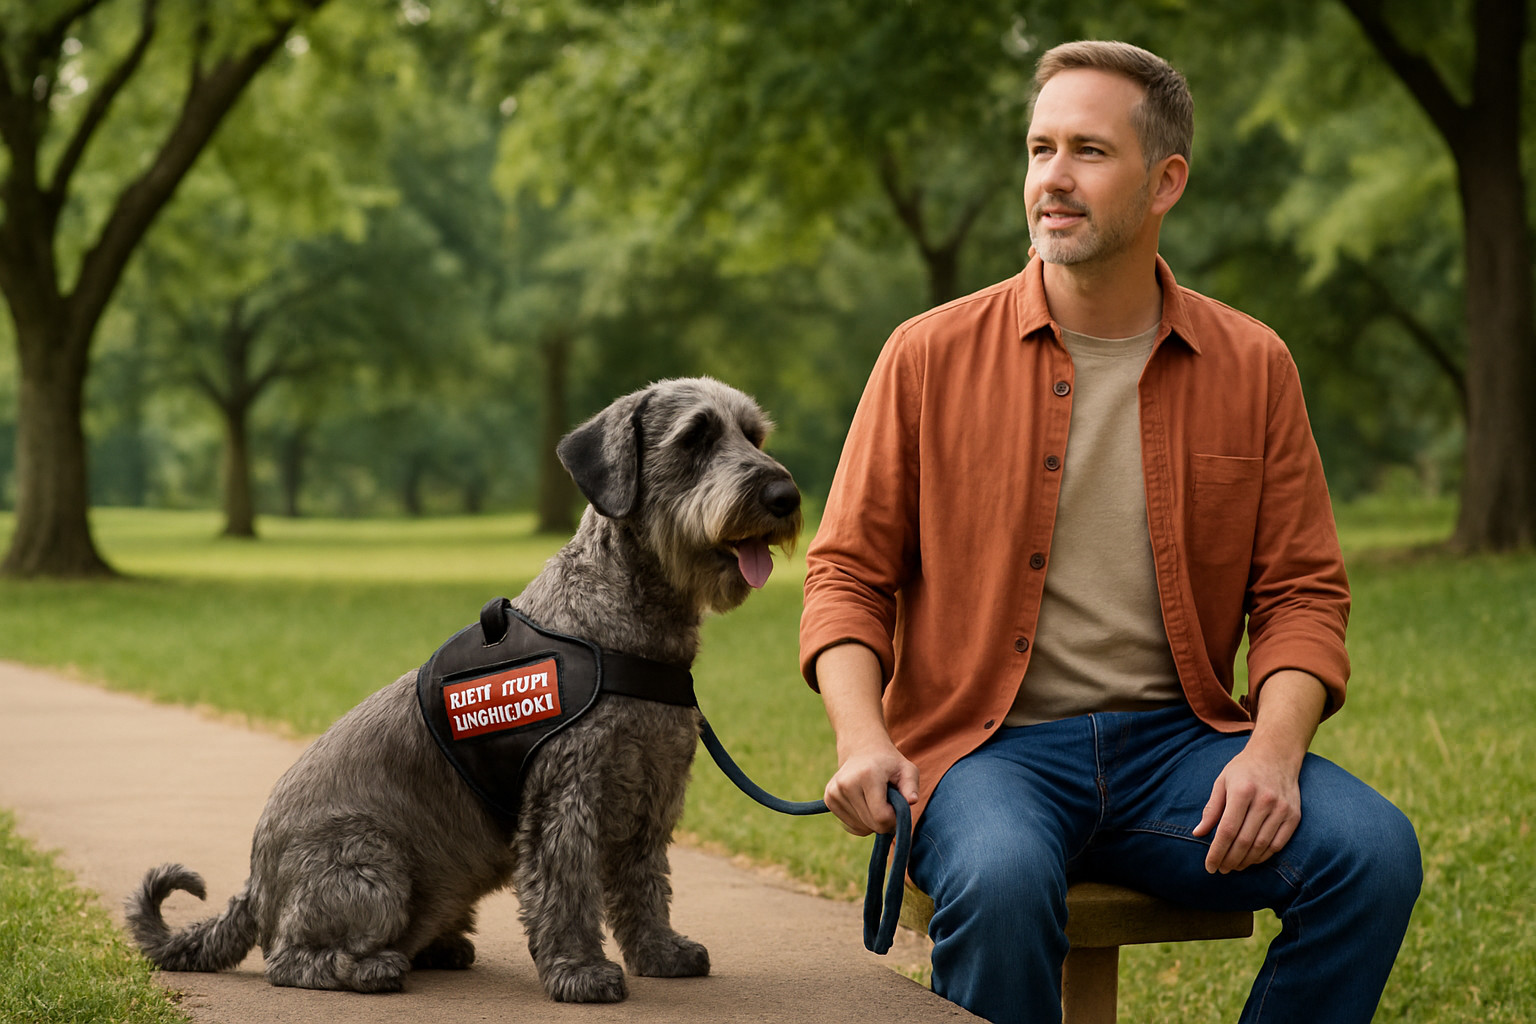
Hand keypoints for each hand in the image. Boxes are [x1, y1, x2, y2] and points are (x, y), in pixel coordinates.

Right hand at [823, 745, 918, 837]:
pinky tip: (865, 805)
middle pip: (871, 824)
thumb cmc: (889, 763)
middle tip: (889, 806)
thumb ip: (912, 786)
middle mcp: (846, 784)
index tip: (898, 809)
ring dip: (873, 822)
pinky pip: (850, 826)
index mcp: (866, 776)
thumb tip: (912, 801)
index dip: (894, 819)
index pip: (881, 816)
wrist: (862, 750)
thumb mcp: (907, 770)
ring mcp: (834, 792)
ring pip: (861, 828)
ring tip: (876, 801)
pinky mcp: (829, 799)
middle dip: (884, 822)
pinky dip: (862, 823)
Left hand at [1192, 744, 1301, 873]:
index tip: (1209, 866)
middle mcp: (1264, 801)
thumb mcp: (1222, 782)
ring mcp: (1282, 809)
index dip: (1217, 852)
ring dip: (1246, 861)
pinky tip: (1252, 859)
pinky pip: (1278, 844)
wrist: (1277, 754)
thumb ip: (1211, 809)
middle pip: (1244, 841)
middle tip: (1221, 869)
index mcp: (1242, 791)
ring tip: (1233, 866)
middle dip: (1230, 860)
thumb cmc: (1243, 769)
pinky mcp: (1294, 816)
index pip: (1227, 830)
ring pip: (1261, 846)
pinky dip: (1263, 856)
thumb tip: (1198, 833)